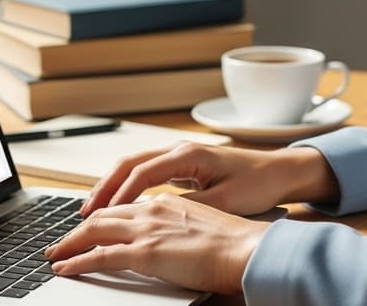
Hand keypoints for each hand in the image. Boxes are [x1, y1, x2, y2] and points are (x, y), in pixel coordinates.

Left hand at [46, 193, 267, 294]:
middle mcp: (153, 210)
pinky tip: (65, 268)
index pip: (123, 206)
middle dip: (77, 230)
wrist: (249, 249)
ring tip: (55, 255)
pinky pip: (100, 256)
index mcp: (167, 202)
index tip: (88, 228)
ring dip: (70, 244)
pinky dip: (77, 261)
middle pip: (102, 215)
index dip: (101, 217)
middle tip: (61, 242)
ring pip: (95, 231)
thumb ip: (179, 226)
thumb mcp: (202, 224)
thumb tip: (168, 240)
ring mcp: (147, 229)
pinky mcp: (146, 252)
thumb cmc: (235, 243)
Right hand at [81, 142, 337, 217]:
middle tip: (84, 212)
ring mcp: (180, 156)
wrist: (282, 172)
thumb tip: (158, 217)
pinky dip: (128, 186)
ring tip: (93, 209)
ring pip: (135, 166)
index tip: (102, 216)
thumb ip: (190, 206)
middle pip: (129, 164)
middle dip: (104, 187)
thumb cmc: (258, 184)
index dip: (119, 196)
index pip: (141, 173)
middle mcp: (179, 150)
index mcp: (187, 155)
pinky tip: (120, 204)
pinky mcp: (184, 165)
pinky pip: (147, 172)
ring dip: (113, 186)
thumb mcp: (224, 201)